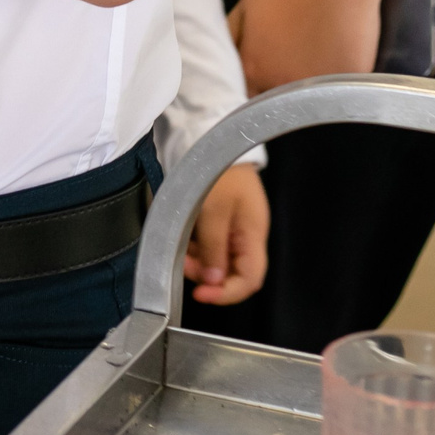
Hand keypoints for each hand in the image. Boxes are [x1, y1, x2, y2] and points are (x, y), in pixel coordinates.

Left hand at [185, 163, 268, 305]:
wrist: (213, 140)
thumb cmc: (218, 171)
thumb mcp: (213, 211)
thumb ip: (214, 248)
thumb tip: (213, 281)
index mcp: (253, 234)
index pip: (250, 280)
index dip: (227, 293)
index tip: (202, 294)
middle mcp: (246, 235)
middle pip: (232, 272)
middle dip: (207, 275)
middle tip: (185, 265)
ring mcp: (234, 228)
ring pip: (217, 260)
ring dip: (198, 261)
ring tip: (182, 250)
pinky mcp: (220, 220)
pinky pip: (209, 244)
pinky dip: (196, 247)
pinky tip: (184, 239)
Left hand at [228, 0, 379, 94]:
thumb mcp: (244, 8)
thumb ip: (229, 39)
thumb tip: (221, 61)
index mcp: (254, 70)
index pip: (247, 96)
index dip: (254, 85)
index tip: (263, 71)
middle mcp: (283, 86)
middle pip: (277, 101)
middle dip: (279, 86)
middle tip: (290, 59)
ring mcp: (317, 90)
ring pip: (308, 100)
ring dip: (308, 87)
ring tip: (314, 54)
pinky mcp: (347, 85)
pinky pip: (338, 91)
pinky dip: (336, 79)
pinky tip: (335, 53)